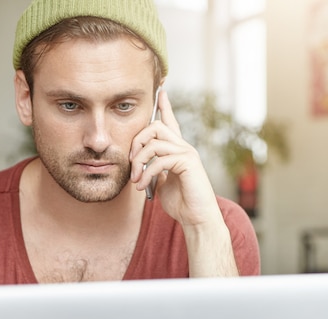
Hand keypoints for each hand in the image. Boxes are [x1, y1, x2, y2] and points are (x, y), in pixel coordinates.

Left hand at [130, 90, 222, 227]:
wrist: (197, 218)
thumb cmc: (182, 203)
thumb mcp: (162, 184)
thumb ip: (155, 170)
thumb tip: (142, 166)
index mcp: (178, 150)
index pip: (171, 122)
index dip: (165, 106)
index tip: (161, 91)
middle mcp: (184, 148)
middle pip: (156, 126)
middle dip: (137, 141)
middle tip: (131, 163)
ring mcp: (187, 154)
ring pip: (155, 141)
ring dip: (139, 160)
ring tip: (136, 179)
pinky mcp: (188, 163)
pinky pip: (160, 159)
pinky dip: (147, 172)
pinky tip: (142, 186)